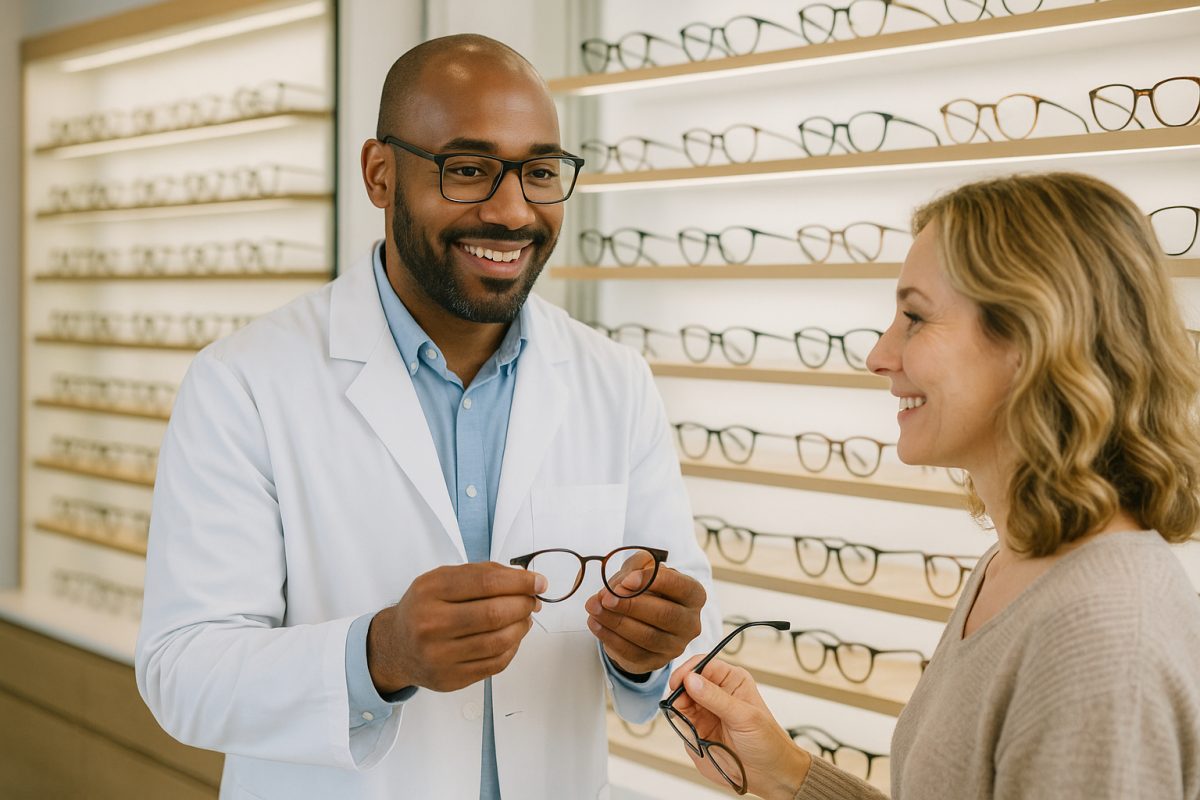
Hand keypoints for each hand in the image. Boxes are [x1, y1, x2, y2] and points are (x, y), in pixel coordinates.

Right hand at [367, 562, 544, 693]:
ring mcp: (439, 655)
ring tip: (524, 617)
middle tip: (533, 600)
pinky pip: (495, 664)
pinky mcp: (450, 678)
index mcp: (430, 591)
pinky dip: (512, 648)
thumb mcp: (442, 579)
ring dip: (522, 627)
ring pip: (498, 641)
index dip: (519, 582)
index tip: (538, 582)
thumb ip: (481, 573)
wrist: (396, 646)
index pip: (486, 583)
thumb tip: (524, 579)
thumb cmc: (424, 609)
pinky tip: (512, 637)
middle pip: (494, 613)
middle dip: (523, 604)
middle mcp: (431, 623)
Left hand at [583, 552, 704, 674]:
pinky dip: (610, 638)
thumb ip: (635, 567)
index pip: (681, 586)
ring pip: (647, 637)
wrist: (641, 617)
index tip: (626, 581)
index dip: (653, 581)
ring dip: (616, 622)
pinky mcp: (655, 662)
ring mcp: (675, 646)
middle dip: (631, 605)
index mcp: (694, 595)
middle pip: (665, 615)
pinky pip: (632, 653)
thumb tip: (620, 586)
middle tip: (606, 598)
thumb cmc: (646, 589)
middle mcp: (690, 623)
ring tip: (594, 608)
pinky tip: (596, 623)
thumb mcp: (643, 568)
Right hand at [668, 657, 811, 799]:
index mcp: (732, 680)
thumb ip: (715, 697)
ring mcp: (705, 712)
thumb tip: (690, 680)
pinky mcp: (697, 731)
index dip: (688, 671)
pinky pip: (680, 724)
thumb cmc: (768, 742)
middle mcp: (716, 693)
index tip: (678, 682)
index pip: (703, 665)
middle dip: (680, 692)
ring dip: (679, 711)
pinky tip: (692, 734)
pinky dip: (681, 727)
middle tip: (678, 704)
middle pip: (687, 682)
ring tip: (688, 722)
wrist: (769, 774)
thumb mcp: (744, 717)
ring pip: (680, 703)